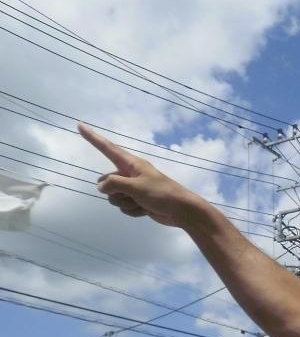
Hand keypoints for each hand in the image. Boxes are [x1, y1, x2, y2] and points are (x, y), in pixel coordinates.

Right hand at [78, 123, 204, 227]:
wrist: (181, 211)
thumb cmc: (161, 194)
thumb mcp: (135, 187)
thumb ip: (114, 184)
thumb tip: (101, 186)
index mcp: (131, 164)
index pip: (107, 148)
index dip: (93, 138)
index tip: (80, 125)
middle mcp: (130, 174)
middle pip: (106, 181)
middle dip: (114, 192)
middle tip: (132, 195)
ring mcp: (133, 189)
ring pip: (114, 197)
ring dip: (126, 203)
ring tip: (142, 203)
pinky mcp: (137, 201)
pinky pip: (124, 207)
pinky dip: (133, 211)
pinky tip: (146, 210)